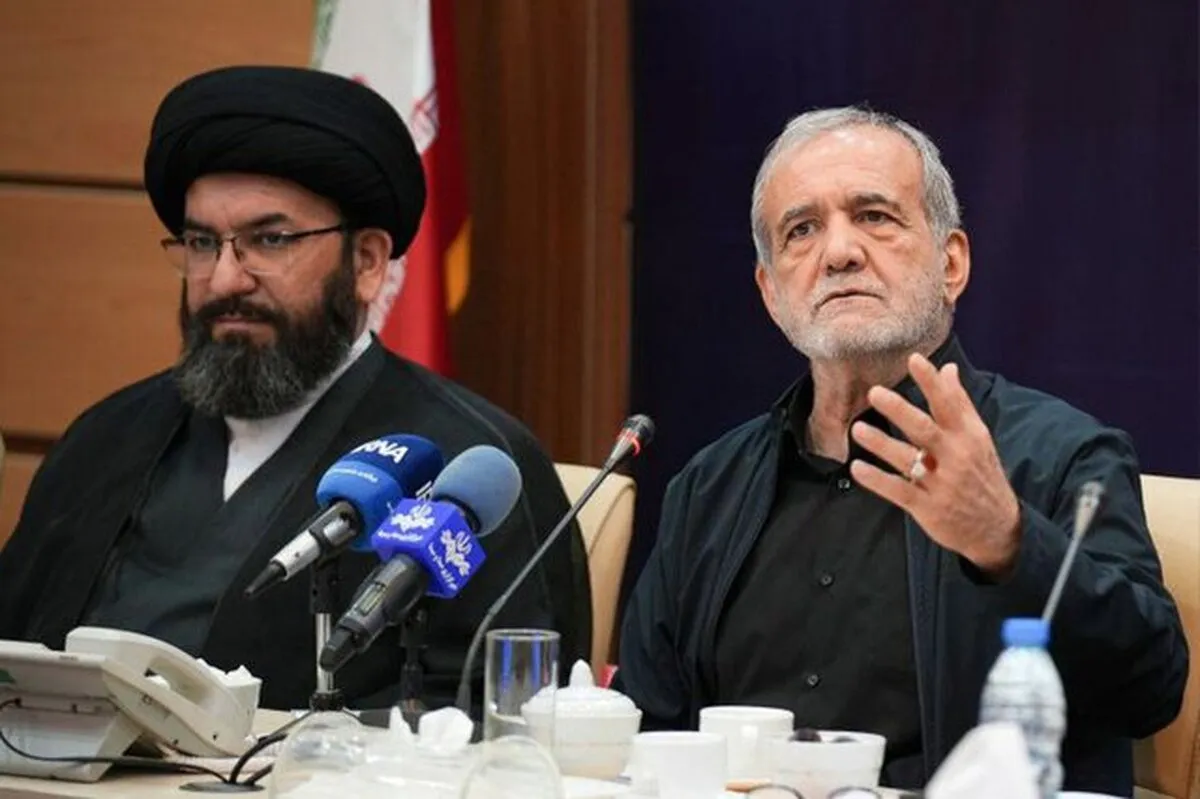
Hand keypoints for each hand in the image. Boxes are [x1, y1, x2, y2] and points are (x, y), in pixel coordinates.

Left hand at [848, 353, 1021, 576]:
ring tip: (858, 428)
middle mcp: (956, 457)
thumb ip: (959, 404)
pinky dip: (877, 479)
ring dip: (881, 443)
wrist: (997, 528)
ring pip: (907, 459)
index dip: (931, 382)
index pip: (949, 403)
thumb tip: (948, 369)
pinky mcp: (928, 507)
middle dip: (900, 410)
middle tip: (875, 393)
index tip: (914, 359)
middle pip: (925, 430)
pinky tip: (858, 467)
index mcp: (969, 436)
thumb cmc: (981, 475)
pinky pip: (898, 490)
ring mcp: (941, 483)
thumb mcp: (979, 438)